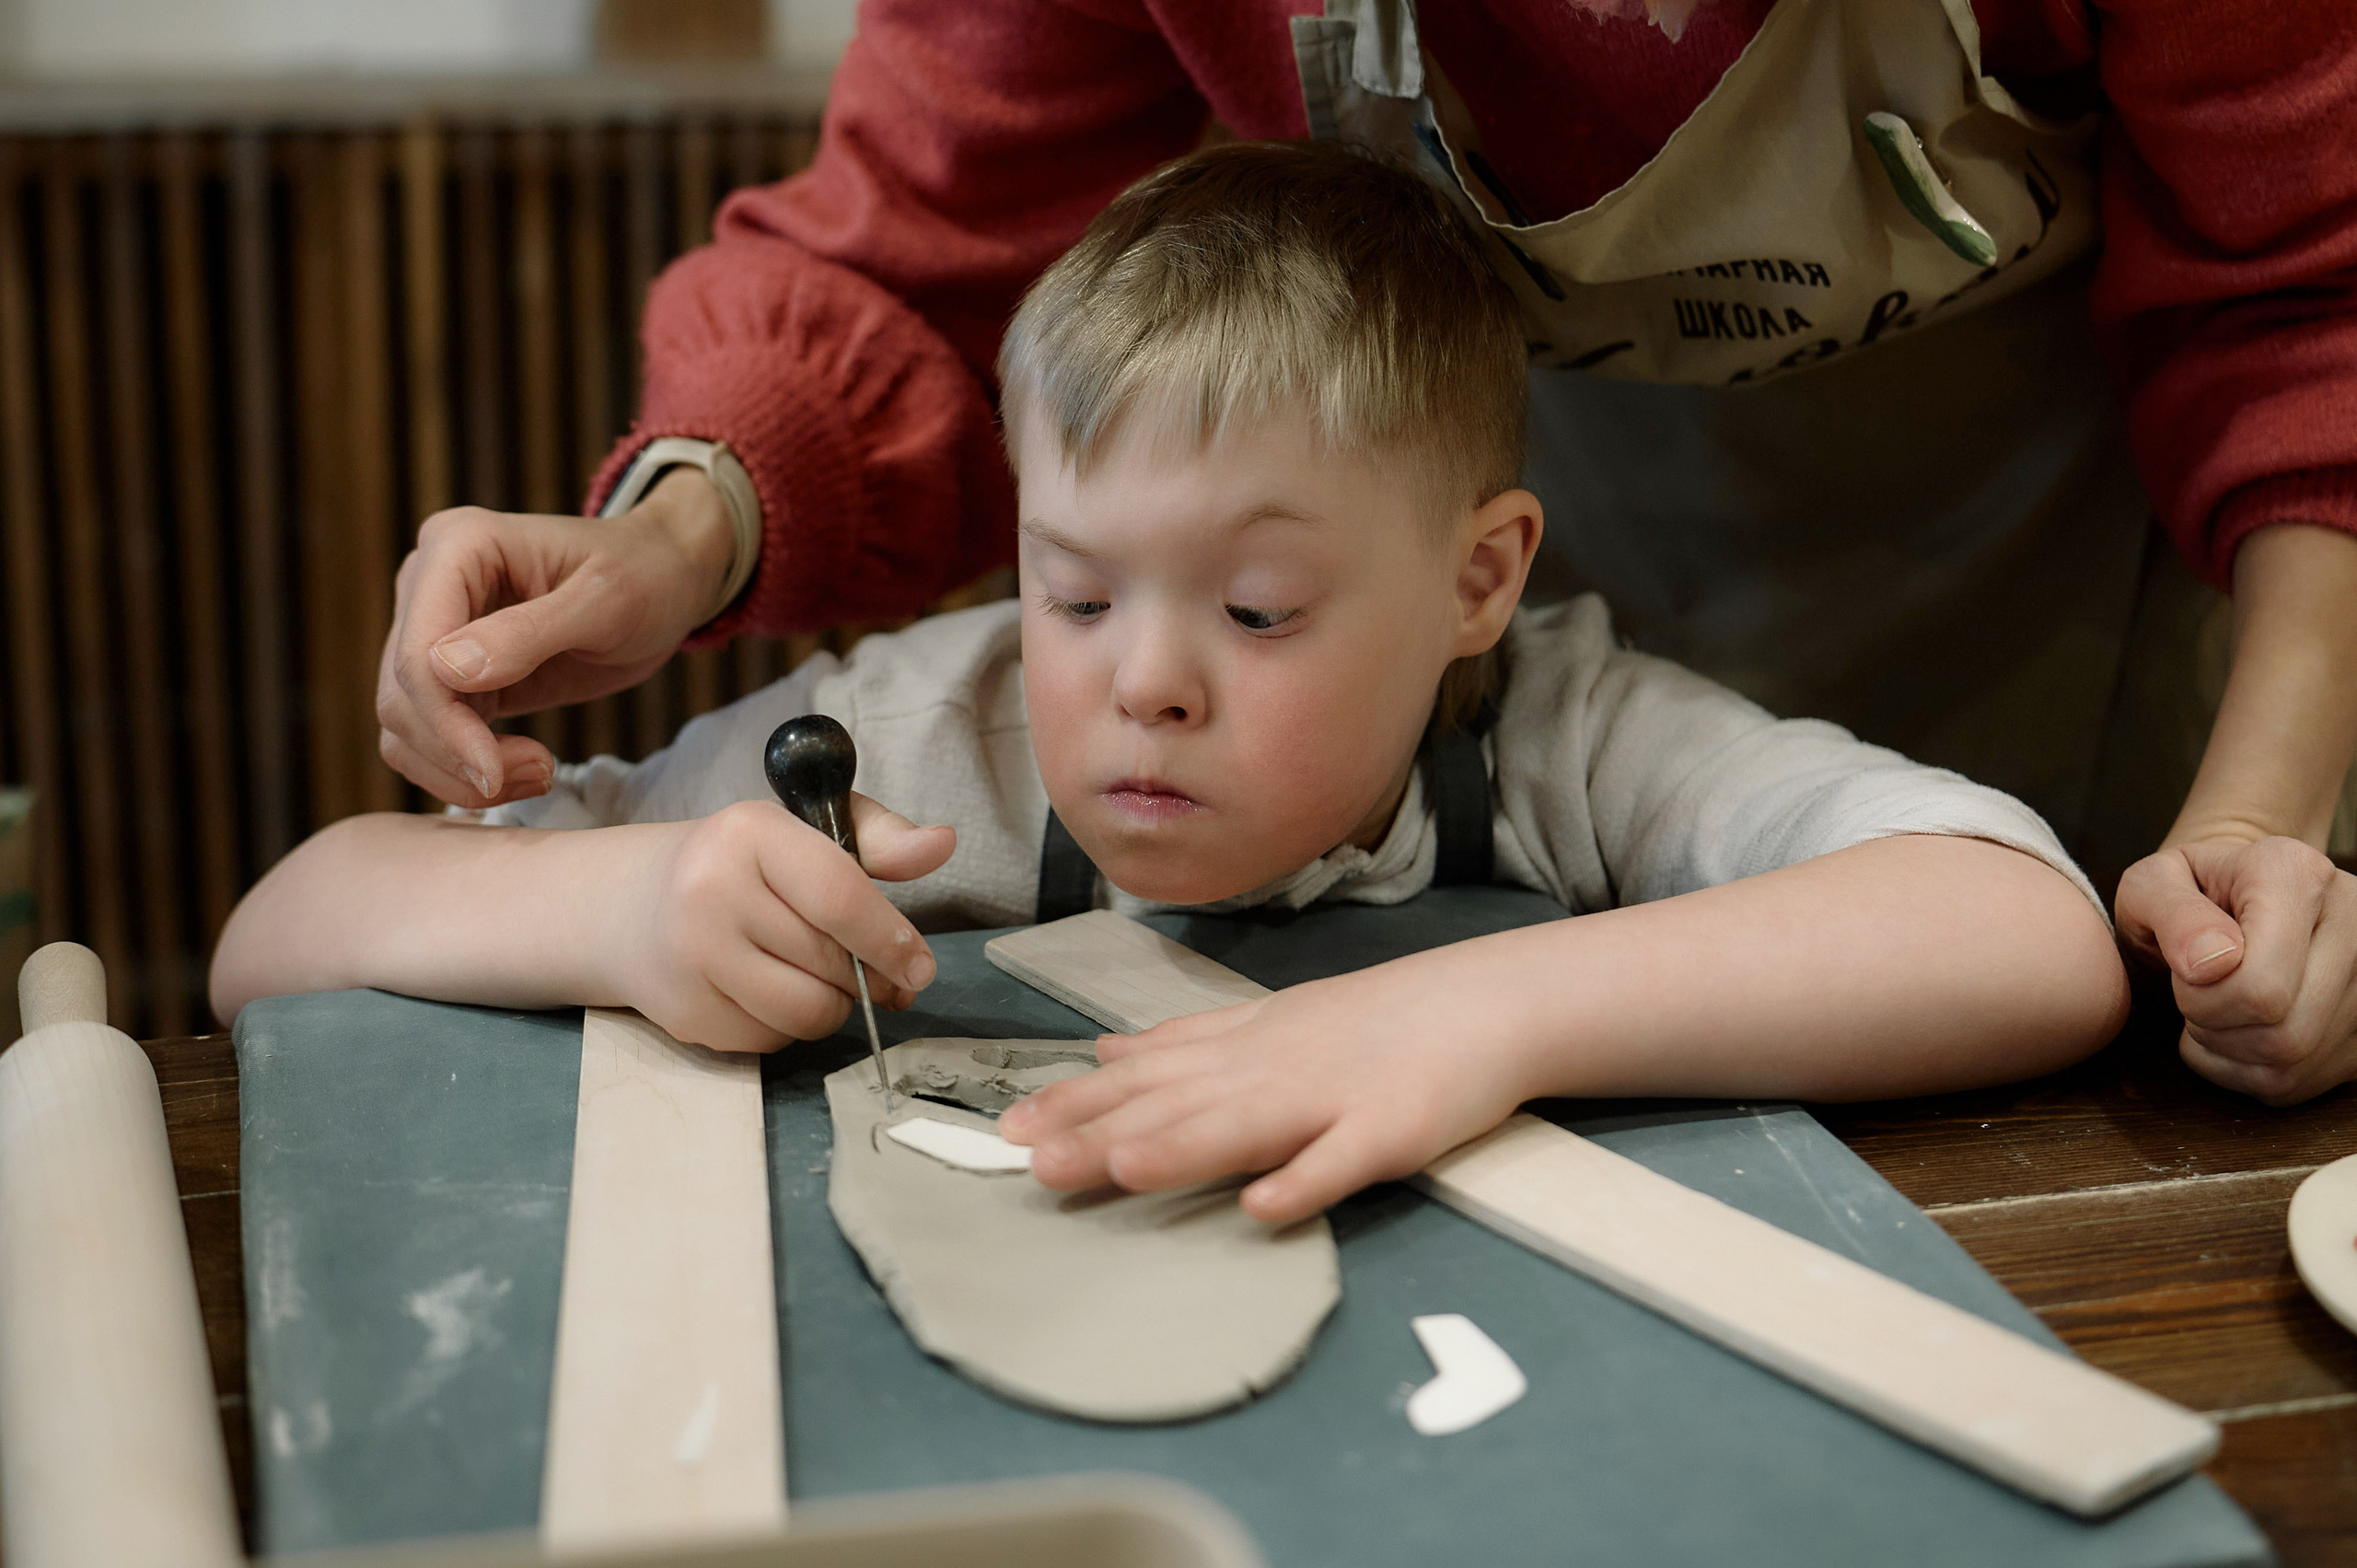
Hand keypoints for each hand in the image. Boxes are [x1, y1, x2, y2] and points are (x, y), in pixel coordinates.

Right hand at [376, 468, 735, 808]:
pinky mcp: (455, 674)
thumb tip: (446, 671)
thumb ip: (529, 633)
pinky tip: (525, 770)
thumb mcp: (605, 601)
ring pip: (405, 724)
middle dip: (457, 753)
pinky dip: (466, 768)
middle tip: (538, 774)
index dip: (445, 723)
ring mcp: (435, 630)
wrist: (665, 582)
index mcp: (458, 546)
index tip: (494, 771)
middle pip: (401, 695)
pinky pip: (431, 735)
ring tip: (537, 774)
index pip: (417, 653)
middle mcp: (430, 583)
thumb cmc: (644, 575)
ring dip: (458, 770)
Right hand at [612, 794, 953, 1052]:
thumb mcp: (806, 831)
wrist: (632, 906)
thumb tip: (941, 844)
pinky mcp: (687, 1013)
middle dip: (872, 978)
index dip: (890, 939)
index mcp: (749, 835)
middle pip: (831, 963)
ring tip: (824, 978)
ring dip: (834, 1005)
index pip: (839, 897)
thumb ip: (879, 839)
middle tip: (884, 977)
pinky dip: (790, 1024)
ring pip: (808, 1012)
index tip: (920, 965)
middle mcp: (711, 893)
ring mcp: (692, 959)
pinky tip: (773, 991)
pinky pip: (774, 1039)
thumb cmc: (740, 865)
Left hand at [998, 957, 1539, 1224]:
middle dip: (1104, 1133)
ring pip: (1246, 1126)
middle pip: (1179, 1105)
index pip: (1145, 1078)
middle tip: (1031, 1161)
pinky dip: (1306, 1181)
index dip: (1078, 1103)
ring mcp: (1331, 1099)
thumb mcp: (1265, 1021)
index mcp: (1240, 1049)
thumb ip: (1186, 1043)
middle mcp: (1271, 1070)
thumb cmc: (1372, 1022)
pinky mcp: (1392, 1129)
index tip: (1008, 1128)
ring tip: (1121, 1171)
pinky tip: (1267, 1205)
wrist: (1482, 1002)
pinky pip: (1345, 1160)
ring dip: (1182, 1149)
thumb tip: (1107, 1050)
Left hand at [2116, 835, 2356, 1103]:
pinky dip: (2247, 1070)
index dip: (2200, 996)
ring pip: (2291, 1066)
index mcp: (2297, 877)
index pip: (2260, 987)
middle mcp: (2354, 925)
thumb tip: (2208, 965)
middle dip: (2212, 1025)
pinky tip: (2238, 1029)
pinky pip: (2296, 1084)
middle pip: (2282, 1033)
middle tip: (2194, 992)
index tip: (2184, 970)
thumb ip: (2172, 914)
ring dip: (2227, 1051)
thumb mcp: (2154, 884)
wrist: (2235, 895)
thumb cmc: (2189, 891)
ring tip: (2216, 1007)